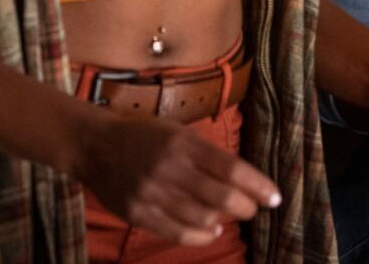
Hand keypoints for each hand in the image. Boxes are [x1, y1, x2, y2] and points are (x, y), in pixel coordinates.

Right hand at [72, 107, 281, 245]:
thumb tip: (241, 177)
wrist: (94, 145)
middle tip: (253, 208)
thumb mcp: (176, 131)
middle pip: (221, 196)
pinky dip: (200, 235)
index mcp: (183, 143)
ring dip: (224, 220)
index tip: (274, 196)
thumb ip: (205, 153)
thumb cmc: (142, 135)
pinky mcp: (137, 212)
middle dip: (246, 206)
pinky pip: (176, 232)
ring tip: (230, 217)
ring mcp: (152, 192)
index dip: (258, 185)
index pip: (231, 168)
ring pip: (202, 216)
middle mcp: (170, 167)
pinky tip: (210, 231)